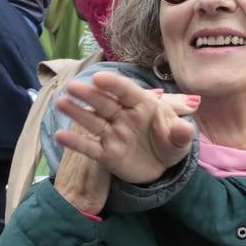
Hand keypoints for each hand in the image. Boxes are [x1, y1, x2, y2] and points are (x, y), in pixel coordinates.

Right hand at [53, 70, 198, 190]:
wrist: (162, 167)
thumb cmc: (169, 143)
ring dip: (77, 112)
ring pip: (93, 121)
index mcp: (143, 105)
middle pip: (105, 103)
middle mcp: (124, 116)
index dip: (114, 84)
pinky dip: (76, 143)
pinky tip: (61, 135)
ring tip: (61, 102)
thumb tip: (184, 128)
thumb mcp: (180, 140)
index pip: (128, 92)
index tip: (99, 77)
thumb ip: (182, 134)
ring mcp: (113, 134)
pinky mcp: (106, 154)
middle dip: (89, 94)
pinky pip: (90, 147)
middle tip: (73, 86)